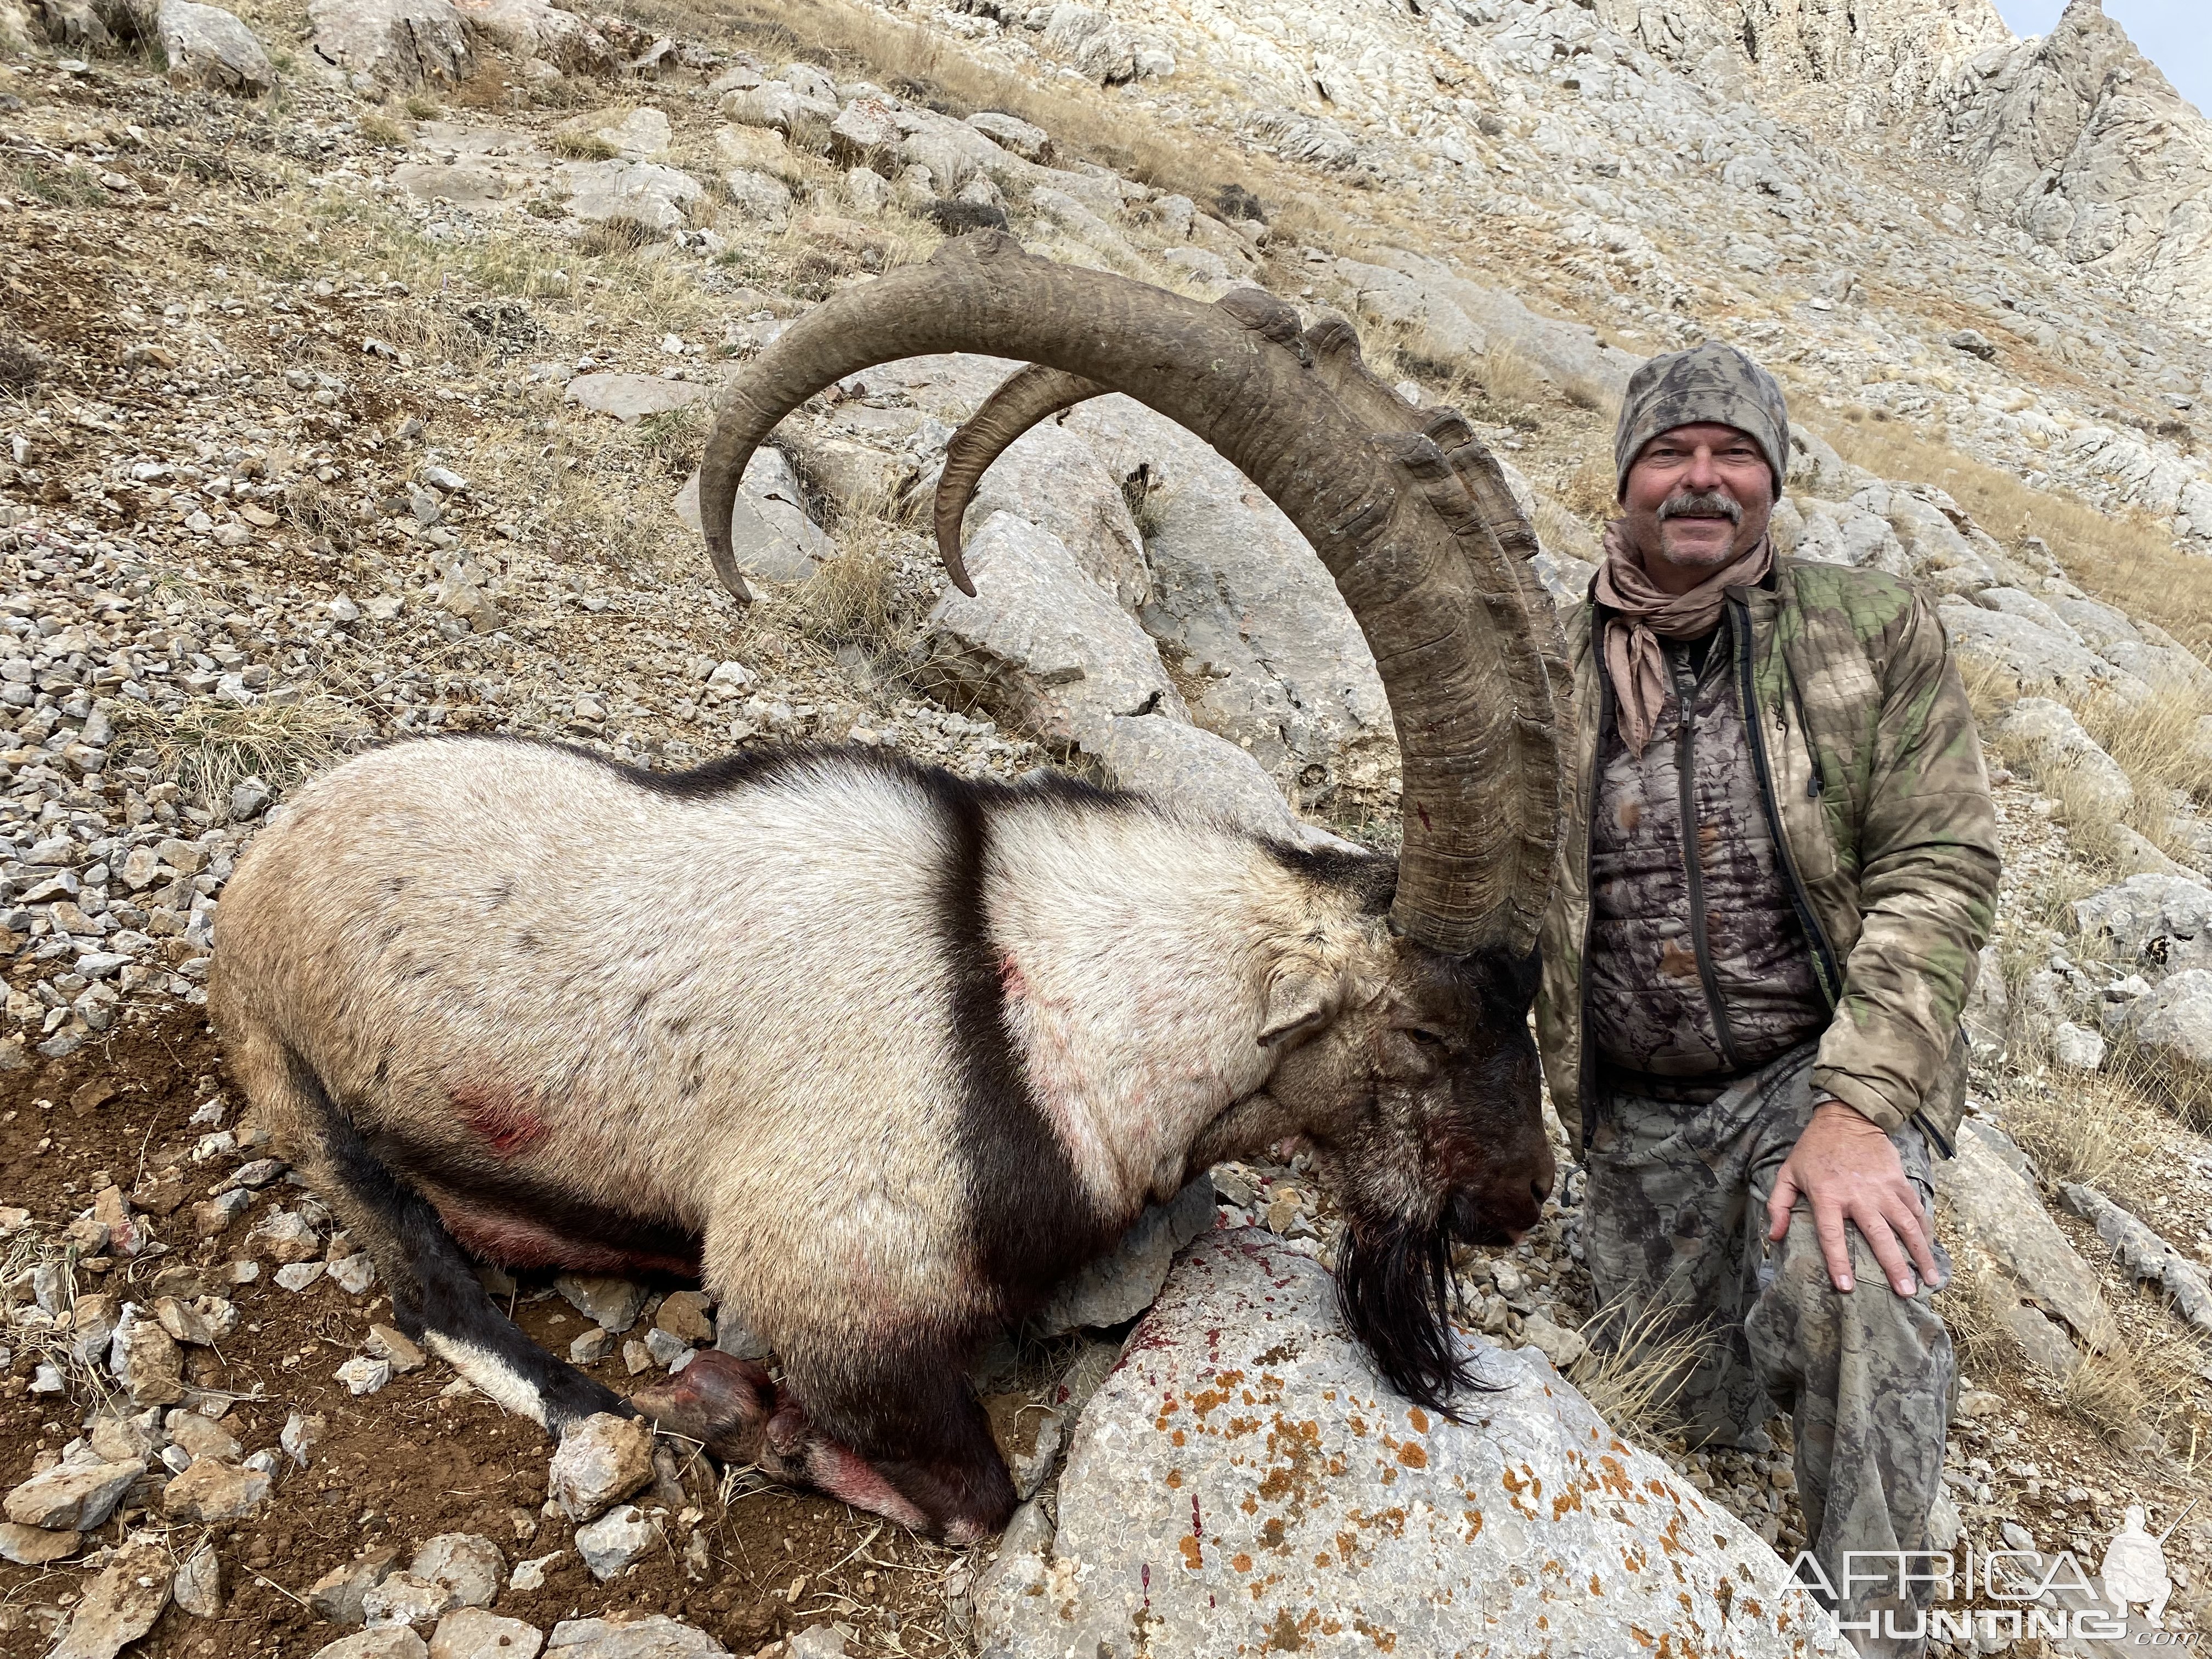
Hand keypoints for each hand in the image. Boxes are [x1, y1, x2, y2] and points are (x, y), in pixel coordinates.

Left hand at [1766, 1098, 1941, 1296]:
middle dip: (1894, 1267)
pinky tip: (1930, 1247)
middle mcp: (1858, 1195)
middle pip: (1879, 1236)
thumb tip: (1774, 1237)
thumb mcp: (1788, 1173)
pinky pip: (1915, 1208)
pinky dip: (1925, 1229)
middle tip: (1906, 1293)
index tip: (1846, 1288)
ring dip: (1920, 1253)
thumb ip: (1778, 1205)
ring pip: (1906, 1225)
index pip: (1832, 1236)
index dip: (1838, 1263)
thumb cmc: (1813, 1150)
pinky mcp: (1899, 1180)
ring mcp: (1882, 1188)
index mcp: (1827, 1196)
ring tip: (1930, 1278)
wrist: (1846, 1118)